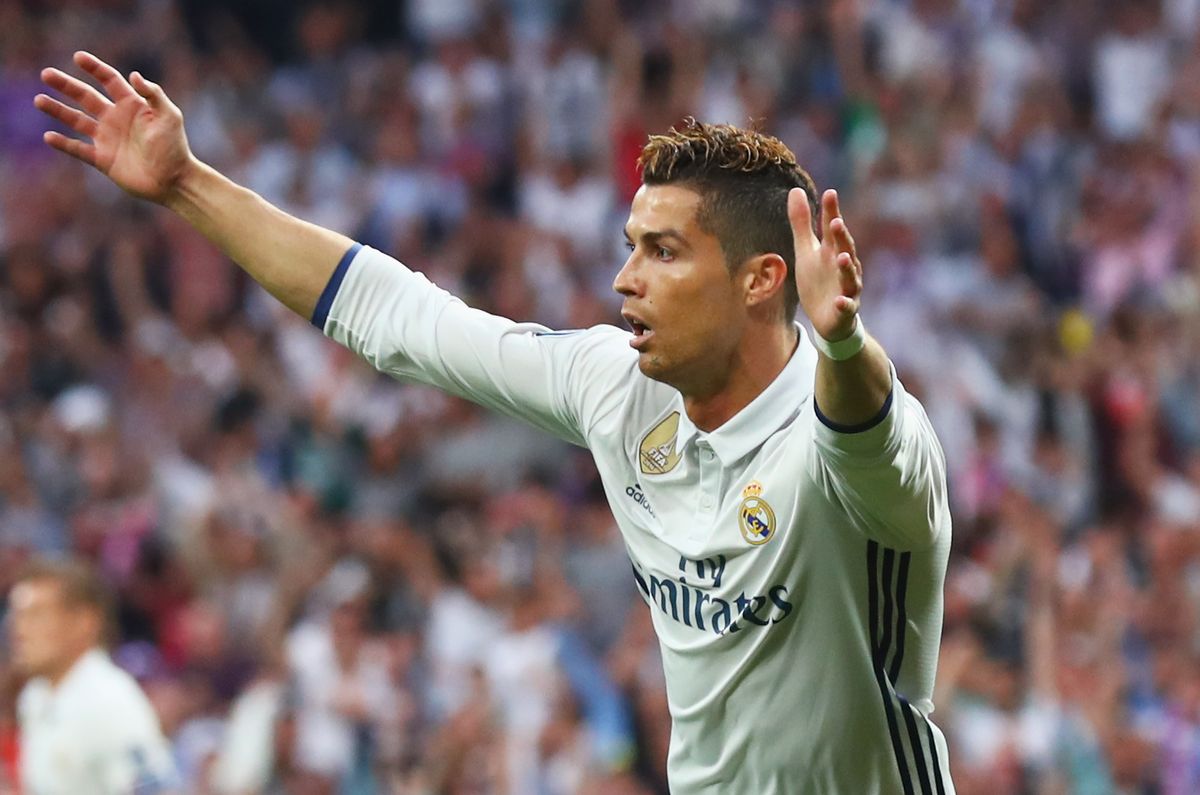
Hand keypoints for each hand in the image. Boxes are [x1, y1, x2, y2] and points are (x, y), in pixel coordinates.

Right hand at [35, 51, 193, 203]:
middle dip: (66, 85)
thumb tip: (134, 74)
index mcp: (132, 105)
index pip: (109, 81)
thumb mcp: (169, 116)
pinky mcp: (103, 159)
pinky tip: (48, 136)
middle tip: (46, 74)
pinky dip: (64, 144)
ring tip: (39, 100)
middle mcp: (116, 119)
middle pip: (86, 97)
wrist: (174, 180)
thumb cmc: (175, 147)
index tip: (78, 57)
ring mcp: (108, 139)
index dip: (95, 68)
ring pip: (77, 120)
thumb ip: (153, 94)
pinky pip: (78, 150)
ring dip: (58, 110)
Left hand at [788, 188, 861, 341]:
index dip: (831, 212)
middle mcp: (843, 266)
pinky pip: (847, 306)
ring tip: (842, 257)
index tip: (830, 193)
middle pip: (844, 249)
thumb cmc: (819, 280)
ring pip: (850, 277)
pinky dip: (844, 303)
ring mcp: (847, 288)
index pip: (832, 229)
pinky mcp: (845, 309)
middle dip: (841, 237)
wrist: (828, 317)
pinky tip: (840, 300)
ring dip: (847, 267)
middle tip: (836, 222)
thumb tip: (796, 190)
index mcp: (832, 251)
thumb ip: (802, 223)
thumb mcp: (806, 251)